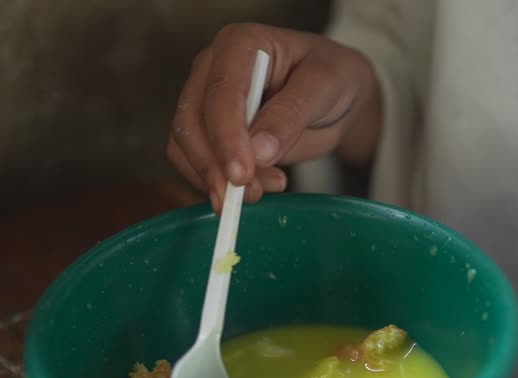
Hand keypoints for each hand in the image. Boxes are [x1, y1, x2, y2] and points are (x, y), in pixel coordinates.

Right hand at [167, 22, 380, 212]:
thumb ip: (291, 115)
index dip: (226, 137)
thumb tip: (258, 152)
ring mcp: (205, 98)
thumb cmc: (331, 79)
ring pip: (185, 144)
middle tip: (250, 194)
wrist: (332, 96)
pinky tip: (254, 188)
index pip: (221, 91)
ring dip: (213, 178)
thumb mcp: (325, 88)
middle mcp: (212, 68)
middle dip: (214, 165)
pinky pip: (192, 160)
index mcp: (240, 44)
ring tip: (260, 192)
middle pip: (191, 120)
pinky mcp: (205, 129)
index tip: (241, 175)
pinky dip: (214, 182)